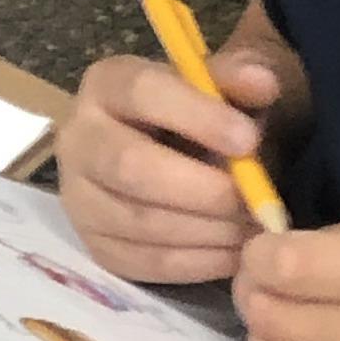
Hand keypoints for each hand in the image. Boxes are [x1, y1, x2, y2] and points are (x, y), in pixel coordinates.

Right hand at [55, 48, 290, 285]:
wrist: (180, 158)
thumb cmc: (204, 117)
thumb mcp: (225, 87)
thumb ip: (242, 78)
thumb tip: (261, 82)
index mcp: (107, 84)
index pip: (141, 93)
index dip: (197, 117)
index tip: (249, 140)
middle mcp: (78, 138)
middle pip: (130, 166)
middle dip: (202, 189)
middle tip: (254, 200)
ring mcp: (79, 198)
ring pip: (140, 221)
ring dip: (207, 229)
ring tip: (252, 226)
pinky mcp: (95, 246)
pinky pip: (145, 262)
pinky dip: (198, 262)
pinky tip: (234, 250)